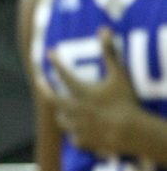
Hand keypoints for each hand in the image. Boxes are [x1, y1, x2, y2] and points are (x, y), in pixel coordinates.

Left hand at [45, 28, 137, 154]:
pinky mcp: (82, 141)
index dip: (56, 62)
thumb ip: (110, 53)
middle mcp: (73, 109)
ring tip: (62, 109)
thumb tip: (104, 29)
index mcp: (81, 93)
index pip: (63, 74)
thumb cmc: (125, 101)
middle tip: (39, 81)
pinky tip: (80, 131)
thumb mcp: (119, 75)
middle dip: (44, 88)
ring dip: (61, 113)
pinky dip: (77, 133)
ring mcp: (76, 127)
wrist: (130, 131)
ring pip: (62, 120)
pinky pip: (75, 137)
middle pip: (52, 99)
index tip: (49, 52)